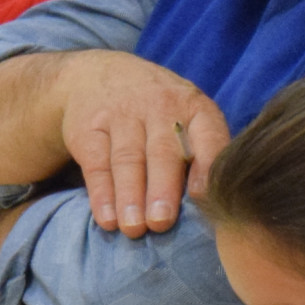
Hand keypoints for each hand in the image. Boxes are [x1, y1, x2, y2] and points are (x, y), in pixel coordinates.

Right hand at [48, 50, 229, 237]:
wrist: (100, 75)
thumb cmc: (160, 114)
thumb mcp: (188, 119)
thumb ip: (203, 154)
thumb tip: (215, 210)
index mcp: (195, 108)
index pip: (207, 135)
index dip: (207, 165)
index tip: (202, 197)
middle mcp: (161, 106)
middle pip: (163, 151)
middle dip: (162, 189)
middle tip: (162, 222)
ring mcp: (122, 114)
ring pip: (128, 159)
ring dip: (130, 196)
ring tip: (134, 229)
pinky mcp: (90, 127)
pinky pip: (97, 163)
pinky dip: (101, 194)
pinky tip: (107, 219)